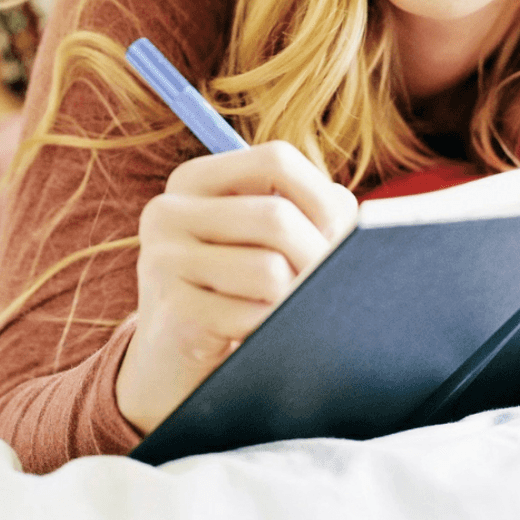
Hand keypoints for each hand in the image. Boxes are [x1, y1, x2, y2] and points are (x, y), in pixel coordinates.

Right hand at [117, 141, 358, 433]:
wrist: (174, 358)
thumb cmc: (236, 289)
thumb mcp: (261, 240)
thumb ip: (307, 215)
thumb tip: (358, 230)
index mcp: (194, 180)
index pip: (276, 160)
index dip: (320, 197)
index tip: (335, 234)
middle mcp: (167, 212)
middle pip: (277, 219)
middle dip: (318, 257)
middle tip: (331, 285)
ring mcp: (161, 261)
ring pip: (269, 271)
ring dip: (296, 299)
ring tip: (293, 310)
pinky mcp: (171, 311)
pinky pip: (250, 317)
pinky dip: (271, 331)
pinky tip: (262, 336)